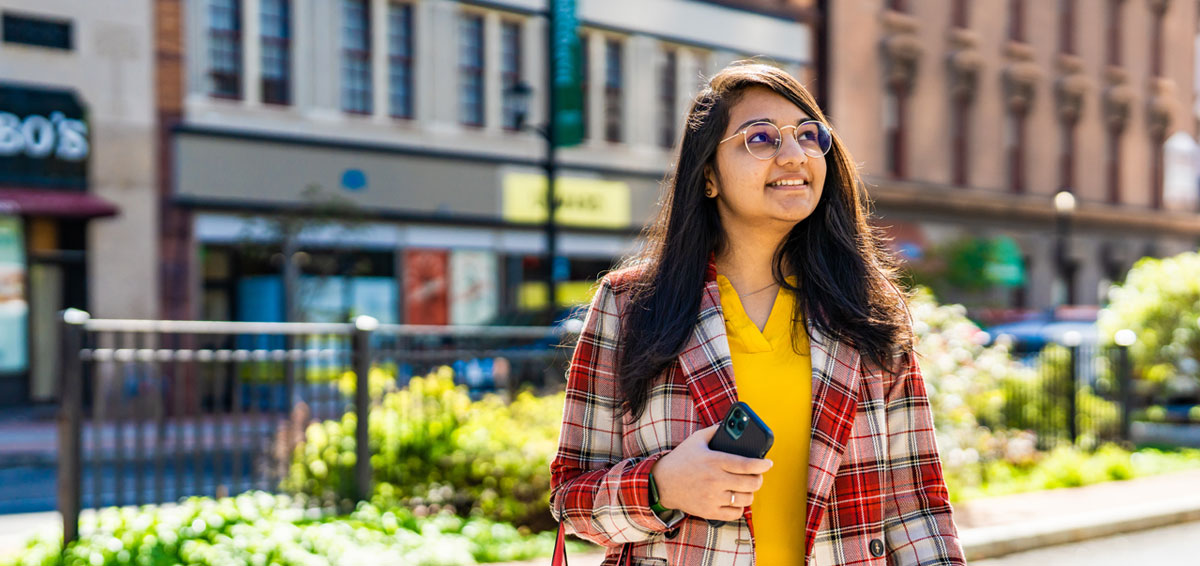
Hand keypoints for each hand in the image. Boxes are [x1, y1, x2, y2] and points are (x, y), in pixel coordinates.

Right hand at [650, 424, 772, 521]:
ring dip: (749, 493)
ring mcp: (713, 497)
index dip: (762, 464)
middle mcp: (715, 480)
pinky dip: (739, 507)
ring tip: (745, 487)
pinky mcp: (709, 511)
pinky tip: (735, 499)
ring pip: (746, 499)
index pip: (746, 464)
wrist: (662, 483)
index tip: (768, 463)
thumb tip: (732, 424)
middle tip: (757, 475)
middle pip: (751, 483)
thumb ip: (715, 430)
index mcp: (714, 461)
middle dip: (758, 478)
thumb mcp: (696, 439)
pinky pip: (735, 513)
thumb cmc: (681, 459)